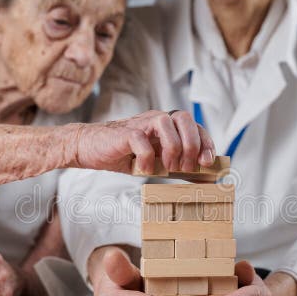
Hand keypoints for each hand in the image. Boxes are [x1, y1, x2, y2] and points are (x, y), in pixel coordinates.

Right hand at [71, 110, 215, 173]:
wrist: (89, 148)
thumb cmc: (125, 155)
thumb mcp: (156, 162)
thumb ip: (177, 165)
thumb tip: (203, 178)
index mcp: (166, 125)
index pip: (194, 126)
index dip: (205, 142)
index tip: (207, 163)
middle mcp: (156, 119)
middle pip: (184, 118)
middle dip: (191, 145)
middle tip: (185, 168)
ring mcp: (141, 124)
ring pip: (166, 124)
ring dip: (172, 150)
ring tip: (166, 168)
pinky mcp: (125, 133)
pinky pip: (143, 142)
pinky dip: (147, 159)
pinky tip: (142, 169)